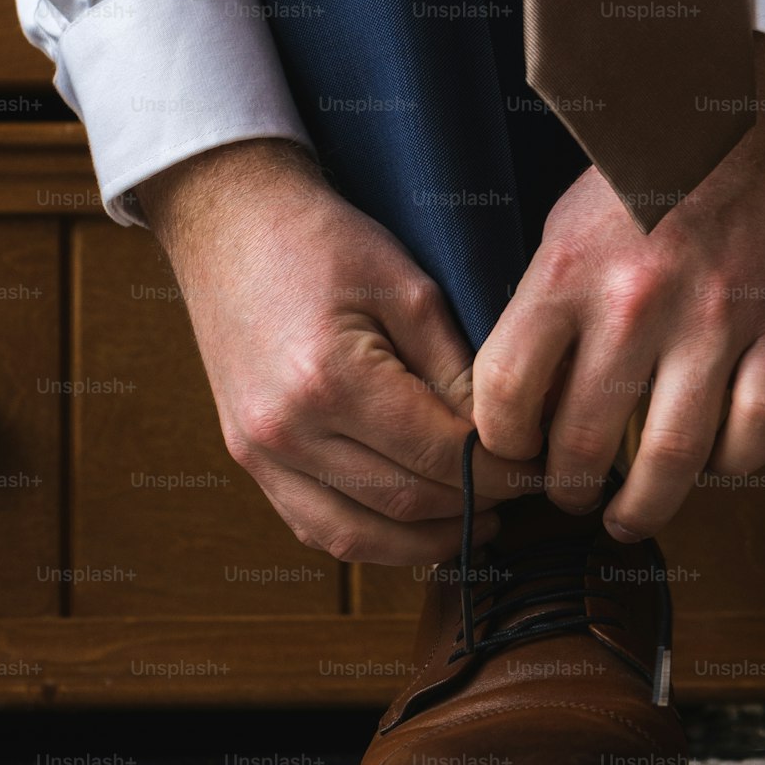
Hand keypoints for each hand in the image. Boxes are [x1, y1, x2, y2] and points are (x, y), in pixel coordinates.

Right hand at [138, 140, 534, 564]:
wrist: (230, 224)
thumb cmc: (321, 240)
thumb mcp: (409, 289)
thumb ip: (456, 372)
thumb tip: (498, 438)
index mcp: (331, 379)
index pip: (438, 455)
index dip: (498, 470)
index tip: (534, 466)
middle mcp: (287, 429)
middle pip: (403, 501)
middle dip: (471, 505)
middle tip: (516, 493)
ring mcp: (258, 450)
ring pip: (356, 536)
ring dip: (423, 541)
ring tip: (473, 522)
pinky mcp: (246, 455)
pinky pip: (312, 525)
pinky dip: (368, 539)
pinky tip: (411, 526)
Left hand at [472, 35, 764, 540]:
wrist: (743, 125)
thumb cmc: (639, 183)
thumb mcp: (561, 232)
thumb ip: (540, 314)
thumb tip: (520, 403)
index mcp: (565, 276)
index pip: (504, 392)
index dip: (497, 443)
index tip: (507, 454)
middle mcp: (635, 306)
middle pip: (579, 442)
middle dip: (563, 489)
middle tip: (565, 496)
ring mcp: (714, 324)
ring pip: (668, 460)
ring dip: (640, 508)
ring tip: (625, 518)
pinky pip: (755, 435)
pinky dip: (730, 466)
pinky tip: (709, 467)